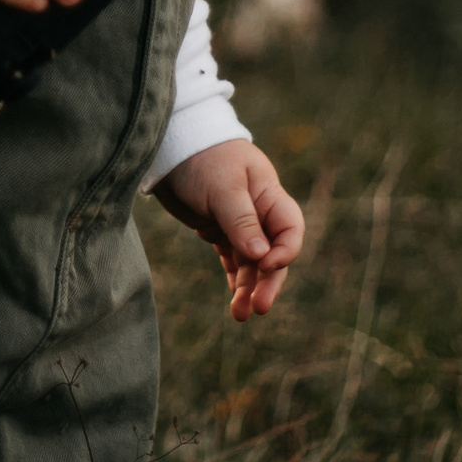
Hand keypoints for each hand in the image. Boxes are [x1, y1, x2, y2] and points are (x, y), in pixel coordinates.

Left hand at [153, 138, 304, 319]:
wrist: (171, 146)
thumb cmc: (203, 158)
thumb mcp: (222, 188)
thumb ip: (242, 221)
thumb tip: (261, 257)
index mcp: (269, 195)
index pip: (289, 229)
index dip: (285, 251)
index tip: (267, 265)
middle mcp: (259, 212)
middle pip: (273, 254)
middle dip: (268, 282)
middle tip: (259, 308)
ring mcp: (239, 223)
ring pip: (252, 263)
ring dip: (249, 288)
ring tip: (240, 315)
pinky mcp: (219, 230)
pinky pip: (234, 260)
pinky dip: (236, 279)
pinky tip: (235, 301)